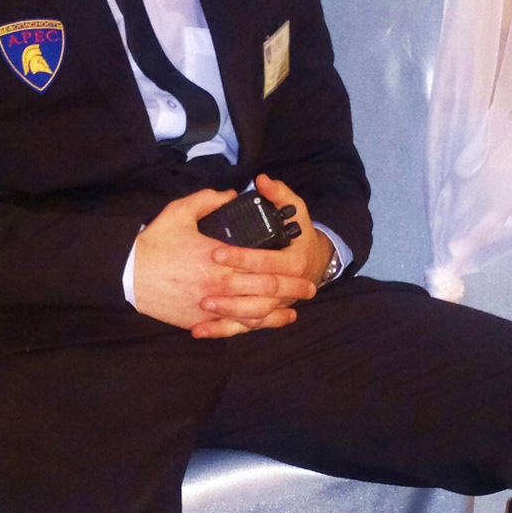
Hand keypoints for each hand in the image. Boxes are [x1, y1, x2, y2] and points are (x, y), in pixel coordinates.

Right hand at [131, 182, 322, 338]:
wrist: (127, 274)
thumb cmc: (154, 244)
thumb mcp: (179, 212)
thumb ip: (209, 200)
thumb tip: (231, 195)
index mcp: (220, 258)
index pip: (262, 264)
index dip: (287, 268)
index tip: (304, 265)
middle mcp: (219, 286)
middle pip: (265, 291)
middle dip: (291, 290)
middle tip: (309, 288)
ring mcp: (210, 307)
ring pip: (252, 314)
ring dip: (276, 313)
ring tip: (293, 310)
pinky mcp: (199, 320)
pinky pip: (231, 328)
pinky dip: (250, 327)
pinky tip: (263, 324)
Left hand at [197, 176, 332, 333]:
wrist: (313, 265)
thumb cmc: (299, 236)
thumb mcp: (295, 211)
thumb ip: (279, 195)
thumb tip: (262, 181)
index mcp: (294, 261)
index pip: (267, 262)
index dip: (241, 258)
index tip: (215, 252)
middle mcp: (288, 288)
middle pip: (260, 292)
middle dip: (232, 288)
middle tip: (204, 283)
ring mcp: (275, 306)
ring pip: (252, 316)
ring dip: (227, 313)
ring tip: (202, 305)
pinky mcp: (262, 316)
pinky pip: (243, 328)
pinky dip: (220, 331)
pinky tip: (198, 329)